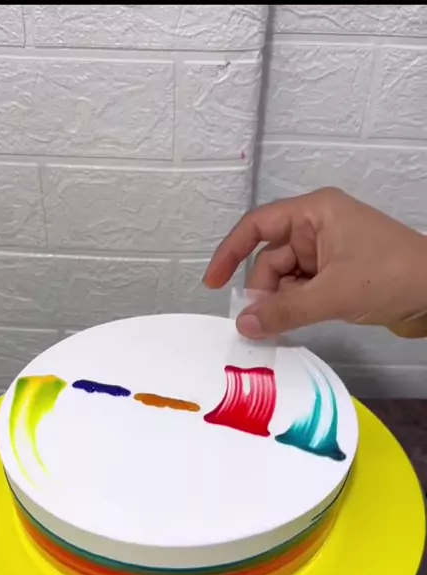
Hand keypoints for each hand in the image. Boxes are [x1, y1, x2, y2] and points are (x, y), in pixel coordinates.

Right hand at [203, 188, 426, 339]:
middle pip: (271, 259)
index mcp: (316, 213)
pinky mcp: (338, 276)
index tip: (213, 283)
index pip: (258, 226)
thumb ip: (285, 310)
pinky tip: (294, 325)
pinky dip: (295, 308)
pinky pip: (303, 291)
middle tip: (258, 324)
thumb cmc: (396, 276)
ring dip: (279, 304)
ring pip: (285, 279)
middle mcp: (319, 228)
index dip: (230, 253)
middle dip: (262, 291)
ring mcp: (329, 253)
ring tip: (281, 327)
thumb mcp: (333, 294)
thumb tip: (245, 324)